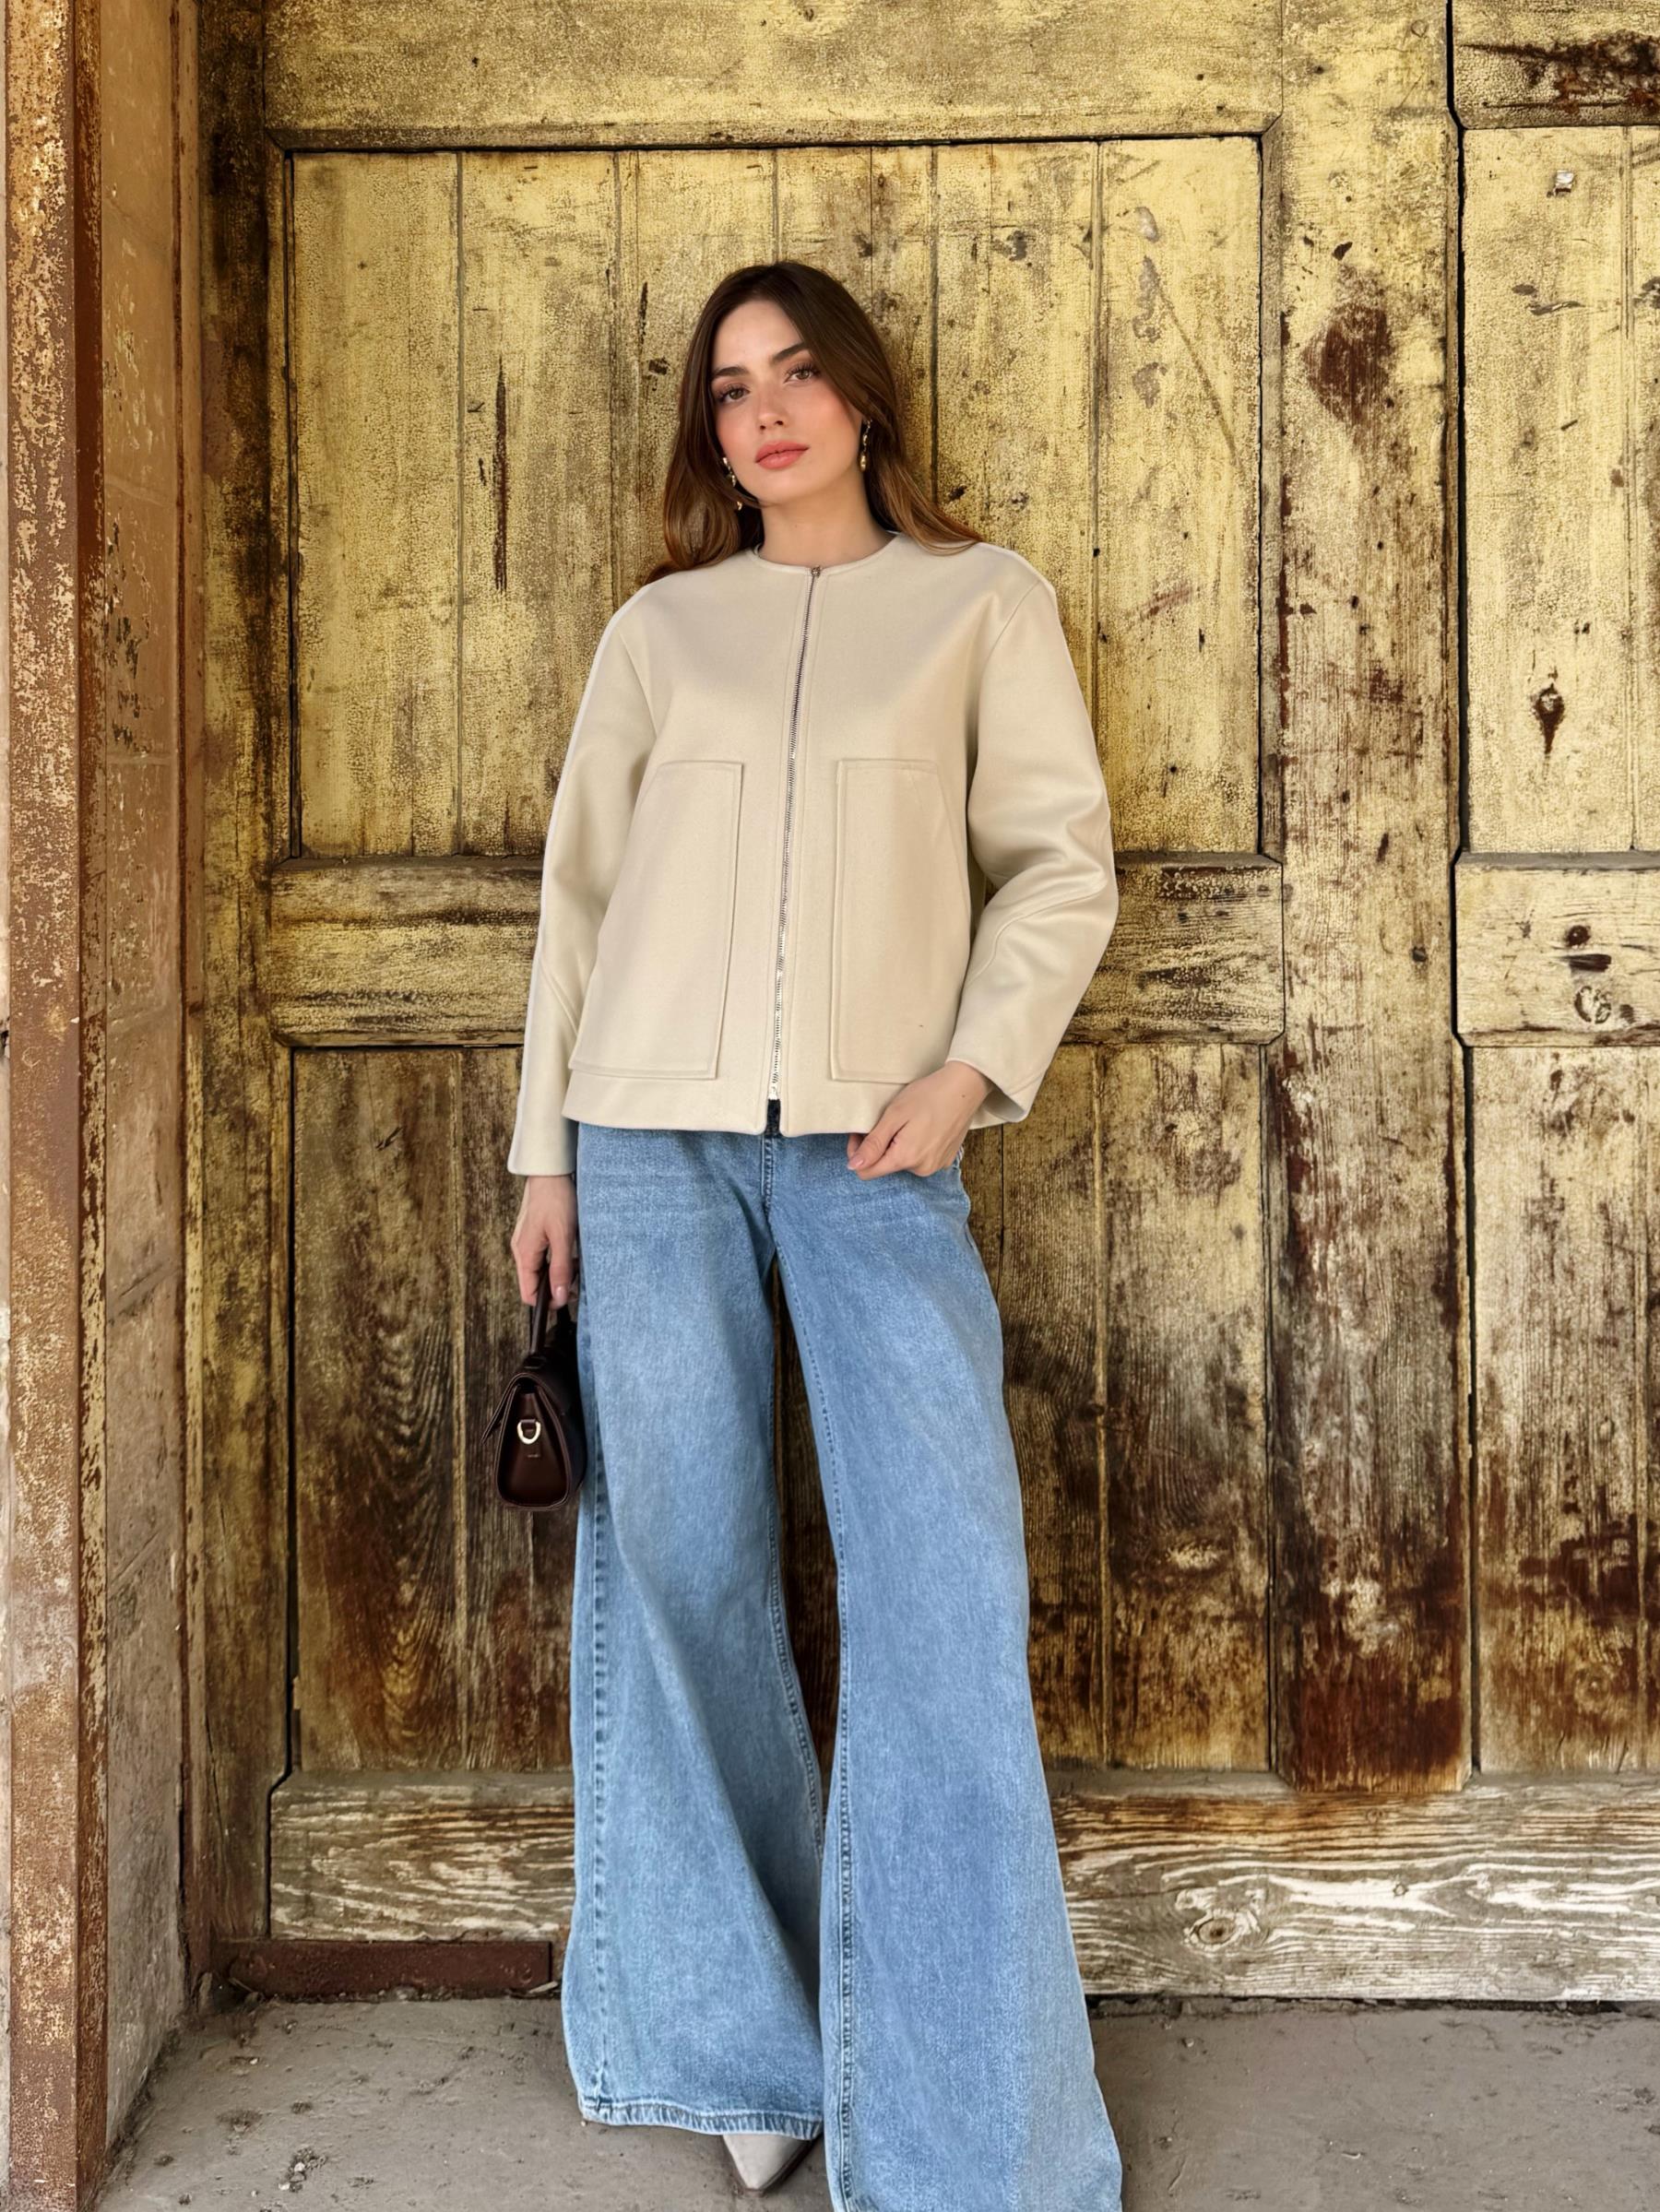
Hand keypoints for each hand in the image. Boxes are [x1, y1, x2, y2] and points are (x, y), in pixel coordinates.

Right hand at [511, 1172, 579, 1304]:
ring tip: (577, 1264)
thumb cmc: (556, 1199)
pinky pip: (543, 1257)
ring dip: (558, 1273)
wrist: (550, 1172)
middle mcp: (521, 1250)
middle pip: (534, 1283)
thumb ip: (561, 1268)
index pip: (528, 1294)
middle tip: (577, 1279)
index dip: (547, 1301)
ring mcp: (526, 1242)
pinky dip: (557, 1260)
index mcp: (524, 1254)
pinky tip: (571, 1253)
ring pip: (540, 1270)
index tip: (569, 1297)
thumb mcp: (563, 1236)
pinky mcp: (533, 1235)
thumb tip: (558, 1297)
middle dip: (555, 1287)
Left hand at [846, 1060, 991, 1178]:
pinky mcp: (944, 1159)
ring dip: (897, 1145)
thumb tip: (853, 1167)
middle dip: (879, 1146)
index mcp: (906, 1158)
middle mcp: (921, 1169)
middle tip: (885, 1120)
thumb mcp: (894, 1115)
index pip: (867, 1172)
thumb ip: (873, 1144)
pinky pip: (919, 1158)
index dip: (858, 1153)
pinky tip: (921, 1126)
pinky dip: (914, 1145)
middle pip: (885, 1166)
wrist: (965, 1087)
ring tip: (906, 1121)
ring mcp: (935, 1166)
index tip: (861, 1132)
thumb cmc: (928, 1095)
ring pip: (902, 1162)